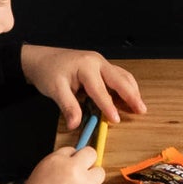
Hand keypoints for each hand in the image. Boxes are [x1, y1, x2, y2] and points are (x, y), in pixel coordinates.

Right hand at [11, 146, 104, 183]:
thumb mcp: (37, 180)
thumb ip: (54, 171)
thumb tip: (68, 169)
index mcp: (53, 161)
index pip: (71, 150)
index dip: (73, 160)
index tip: (74, 168)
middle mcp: (71, 168)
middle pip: (90, 153)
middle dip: (88, 163)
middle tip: (83, 176)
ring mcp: (85, 182)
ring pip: (99, 173)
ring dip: (92, 181)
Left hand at [19, 43, 146, 132]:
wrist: (41, 59)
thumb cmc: (48, 71)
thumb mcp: (55, 89)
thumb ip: (68, 107)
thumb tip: (75, 124)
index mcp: (86, 66)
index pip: (100, 90)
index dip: (108, 106)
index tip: (115, 119)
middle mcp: (97, 62)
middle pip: (120, 79)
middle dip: (132, 95)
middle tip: (141, 109)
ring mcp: (101, 63)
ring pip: (122, 76)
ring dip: (132, 90)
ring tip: (139, 106)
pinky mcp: (101, 67)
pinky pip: (118, 76)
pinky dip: (126, 87)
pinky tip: (129, 97)